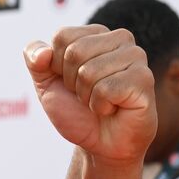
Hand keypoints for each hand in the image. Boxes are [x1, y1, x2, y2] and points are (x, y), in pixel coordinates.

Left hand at [24, 25, 155, 166]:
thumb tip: (43, 53)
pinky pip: (106, 89)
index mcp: (96, 34)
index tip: (70, 81)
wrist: (99, 144)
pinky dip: (100, 106)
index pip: (62, 36)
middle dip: (72, 83)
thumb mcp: (45, 83)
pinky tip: (112, 108)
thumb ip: (35, 60)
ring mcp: (136, 56)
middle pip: (75, 52)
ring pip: (89, 72)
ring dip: (86, 96)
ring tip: (101, 102)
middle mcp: (119, 39)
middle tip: (87, 95)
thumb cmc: (76, 110)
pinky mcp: (144, 78)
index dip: (57, 66)